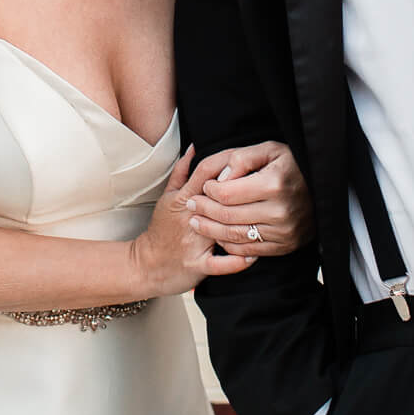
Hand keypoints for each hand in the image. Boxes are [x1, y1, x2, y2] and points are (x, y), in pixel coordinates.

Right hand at [131, 147, 257, 296]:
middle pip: (220, 200)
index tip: (245, 163)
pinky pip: (222, 265)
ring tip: (265, 222)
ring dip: (246, 227)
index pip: (206, 174)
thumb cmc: (162, 229)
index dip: (227, 165)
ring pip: (224, 232)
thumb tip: (194, 148)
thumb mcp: (168, 197)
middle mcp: (189, 219)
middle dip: (243, 195)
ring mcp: (194, 243)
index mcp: (183, 199)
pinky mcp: (198, 266)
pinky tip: (254, 253)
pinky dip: (239, 260)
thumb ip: (181, 172)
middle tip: (265, 191)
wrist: (147, 264)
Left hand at [186, 141, 311, 256]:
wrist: (324, 187)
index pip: (227, 193)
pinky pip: (249, 250)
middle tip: (191, 204)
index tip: (202, 186)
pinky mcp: (285, 245)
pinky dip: (229, 244)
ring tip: (196, 221)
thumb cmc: (291, 164)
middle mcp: (280, 211)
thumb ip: (241, 158)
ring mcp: (284, 231)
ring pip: (235, 236)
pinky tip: (218, 235)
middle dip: (204, 210)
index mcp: (274, 184)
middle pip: (228, 216)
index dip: (209, 191)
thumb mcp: (268, 150)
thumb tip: (219, 177)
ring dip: (211, 230)